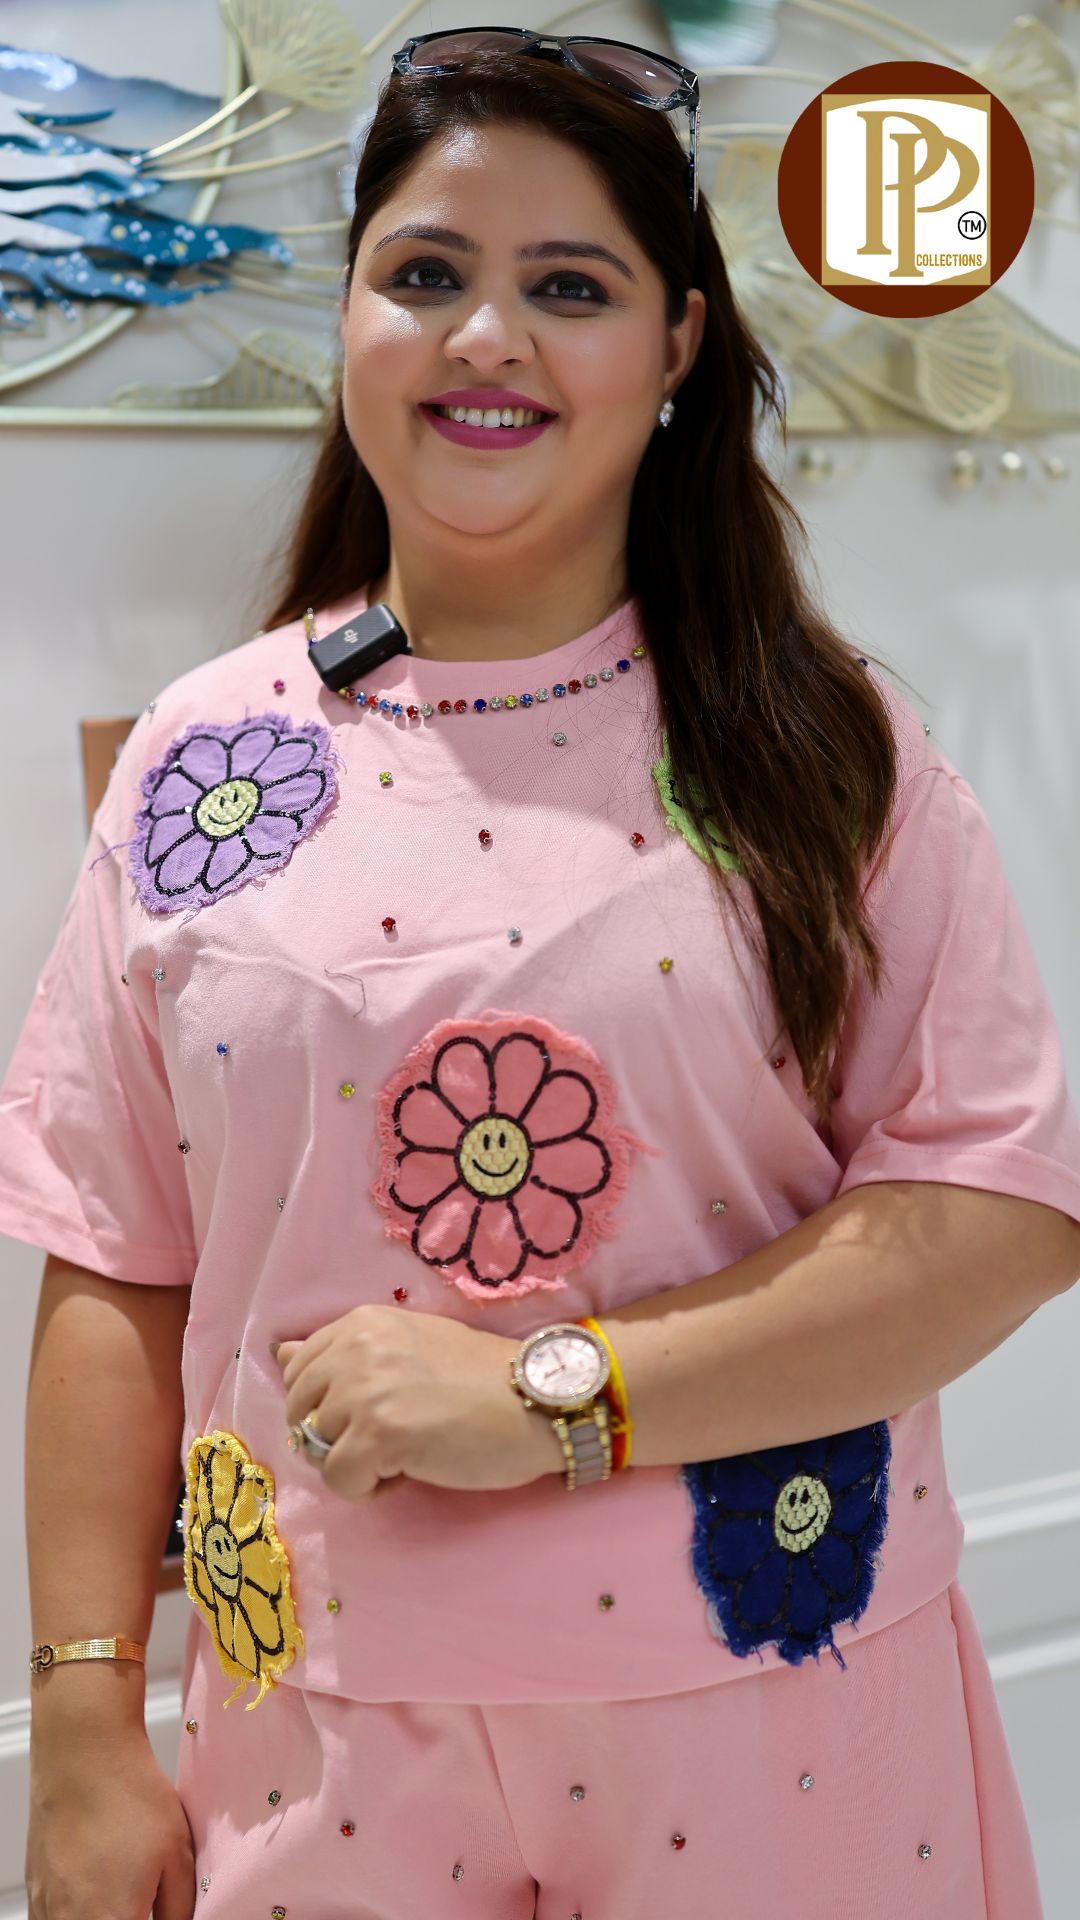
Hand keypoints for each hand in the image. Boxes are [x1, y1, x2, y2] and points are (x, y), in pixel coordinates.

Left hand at [274, 1305, 562, 1502]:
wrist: (537, 1399)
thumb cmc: (481, 1377)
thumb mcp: (406, 1344)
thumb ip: (343, 1351)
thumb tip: (277, 1353)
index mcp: (361, 1322)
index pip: (298, 1369)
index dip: (326, 1402)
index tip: (371, 1411)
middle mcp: (355, 1348)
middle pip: (298, 1411)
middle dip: (333, 1434)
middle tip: (387, 1437)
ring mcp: (365, 1391)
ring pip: (316, 1449)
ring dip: (354, 1462)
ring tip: (404, 1452)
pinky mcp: (380, 1435)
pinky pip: (338, 1480)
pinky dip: (367, 1488)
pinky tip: (408, 1471)